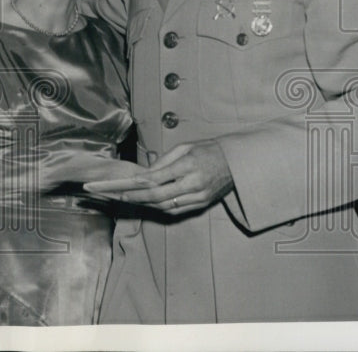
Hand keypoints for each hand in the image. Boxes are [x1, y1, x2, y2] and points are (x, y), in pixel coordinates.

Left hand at [105, 141, 234, 215]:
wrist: (236, 163)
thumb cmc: (207, 151)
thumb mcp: (185, 147)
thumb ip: (164, 160)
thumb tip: (146, 172)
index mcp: (190, 165)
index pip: (160, 178)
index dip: (141, 183)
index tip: (127, 184)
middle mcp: (194, 184)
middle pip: (160, 196)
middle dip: (138, 197)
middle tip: (121, 196)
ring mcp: (199, 197)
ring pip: (166, 206)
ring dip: (146, 204)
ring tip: (130, 200)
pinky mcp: (202, 205)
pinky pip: (176, 210)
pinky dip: (160, 208)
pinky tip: (148, 204)